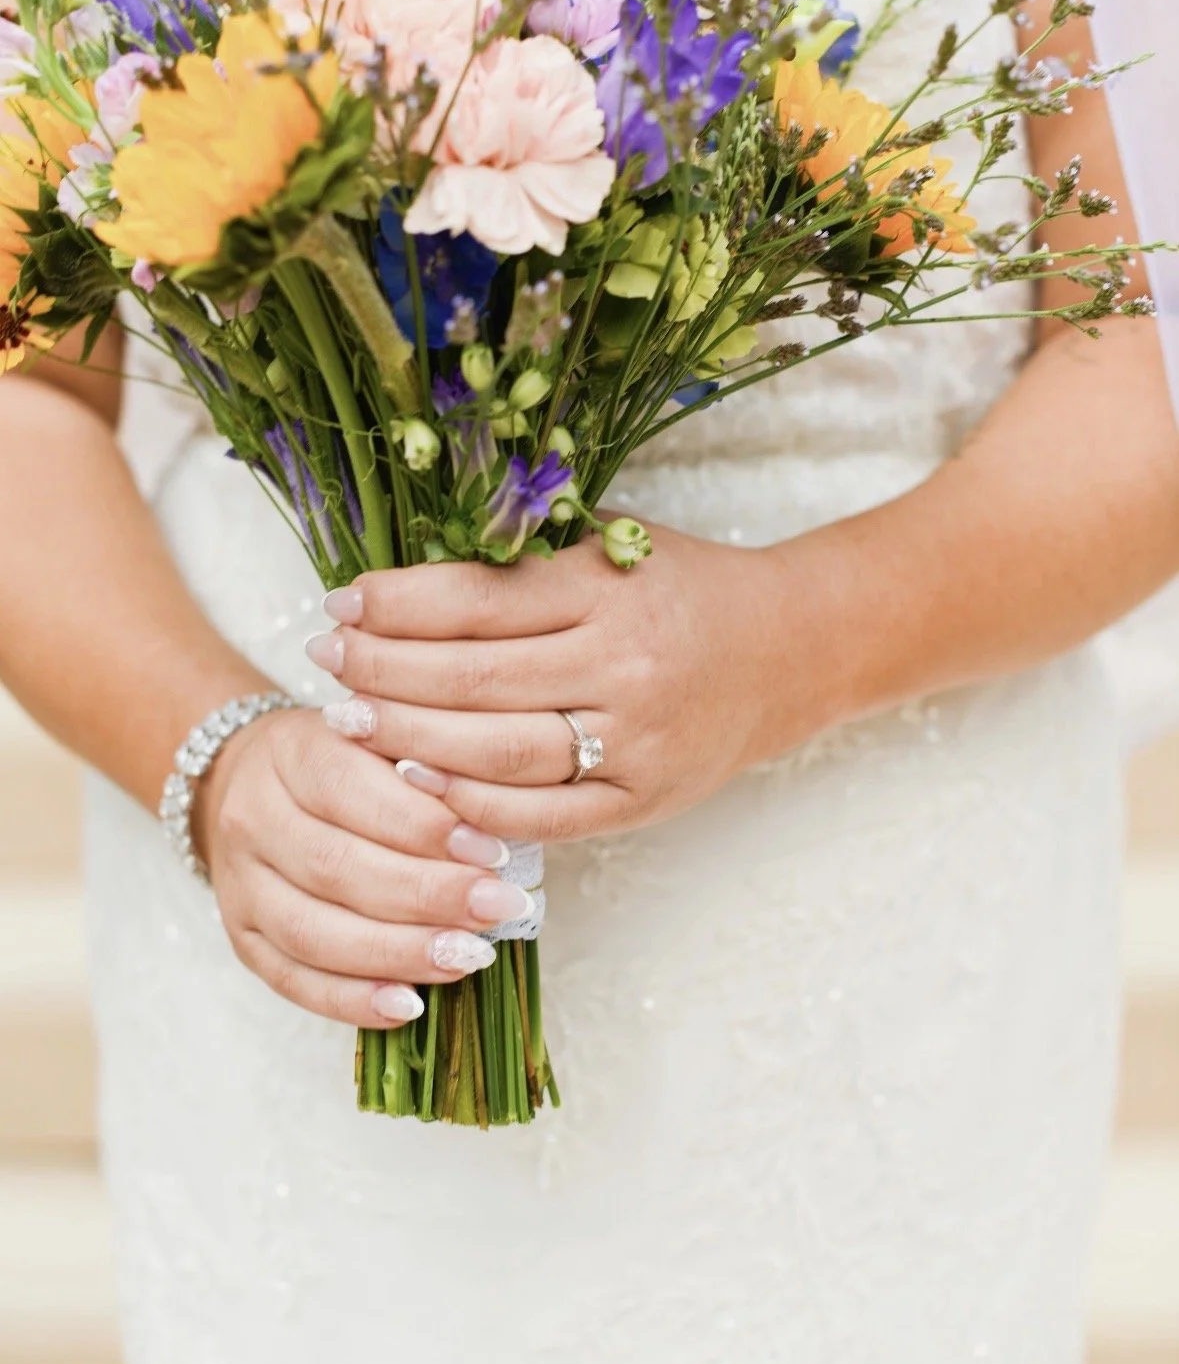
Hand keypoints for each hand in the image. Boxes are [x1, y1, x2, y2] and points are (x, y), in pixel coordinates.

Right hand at [192, 706, 535, 1024]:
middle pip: (336, 867)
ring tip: (468, 957)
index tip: (494, 853)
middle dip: (426, 895)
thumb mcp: (381, 738)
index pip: (351, 789)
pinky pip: (292, 981)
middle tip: (497, 909)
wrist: (252, 782)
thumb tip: (490, 833)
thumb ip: (427, 771)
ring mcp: (239, 883)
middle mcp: (253, 817)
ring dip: (397, 953)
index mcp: (291, 752)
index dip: (424, 826)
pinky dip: (352, 1000)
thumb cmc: (345, 761)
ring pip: (313, 931)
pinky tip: (409, 1006)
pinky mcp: (241, 937)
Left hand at [306, 526, 841, 842]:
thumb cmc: (684, 589)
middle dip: (382, 671)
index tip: (338, 605)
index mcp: (608, 589)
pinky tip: (416, 783)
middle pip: (471, 678)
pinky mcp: (642, 800)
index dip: (394, 605)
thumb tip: (400, 584)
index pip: (475, 601)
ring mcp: (635, 741)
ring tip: (351, 721)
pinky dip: (471, 805)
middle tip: (326, 664)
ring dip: (408, 738)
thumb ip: (524, 561)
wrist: (790, 650)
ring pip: (495, 751)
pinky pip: (540, 816)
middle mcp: (623, 665)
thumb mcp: (614, 547)